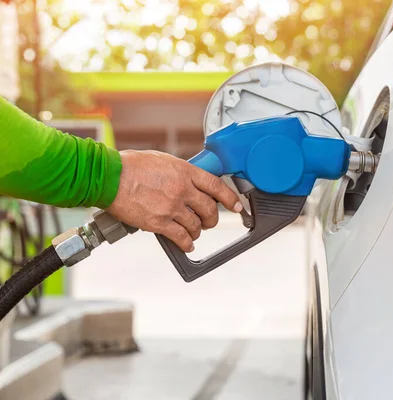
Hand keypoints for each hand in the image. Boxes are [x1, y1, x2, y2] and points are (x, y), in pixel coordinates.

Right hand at [106, 150, 242, 251]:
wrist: (109, 177)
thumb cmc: (131, 165)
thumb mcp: (163, 160)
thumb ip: (180, 172)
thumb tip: (189, 181)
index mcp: (185, 172)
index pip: (217, 186)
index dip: (230, 199)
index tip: (237, 206)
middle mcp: (182, 190)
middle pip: (210, 209)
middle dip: (212, 218)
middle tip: (209, 221)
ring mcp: (172, 207)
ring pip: (197, 226)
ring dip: (197, 231)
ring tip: (193, 232)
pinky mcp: (159, 223)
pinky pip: (181, 238)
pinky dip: (186, 244)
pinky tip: (186, 245)